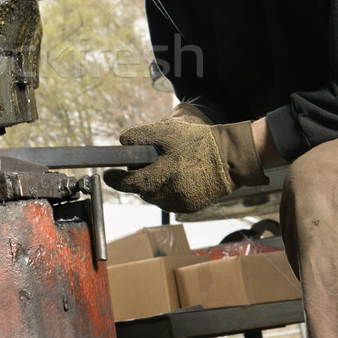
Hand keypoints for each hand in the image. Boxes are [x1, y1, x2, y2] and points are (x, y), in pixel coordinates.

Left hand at [104, 115, 268, 212]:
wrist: (230, 158)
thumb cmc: (198, 141)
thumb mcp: (168, 130)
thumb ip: (142, 135)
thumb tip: (123, 142)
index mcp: (168, 173)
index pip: (133, 183)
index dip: (118, 180)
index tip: (108, 175)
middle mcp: (173, 192)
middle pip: (142, 189)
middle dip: (139, 177)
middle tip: (147, 162)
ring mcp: (181, 203)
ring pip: (153, 196)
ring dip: (151, 183)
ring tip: (164, 167)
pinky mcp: (189, 207)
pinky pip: (166, 200)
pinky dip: (164, 189)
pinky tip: (174, 176)